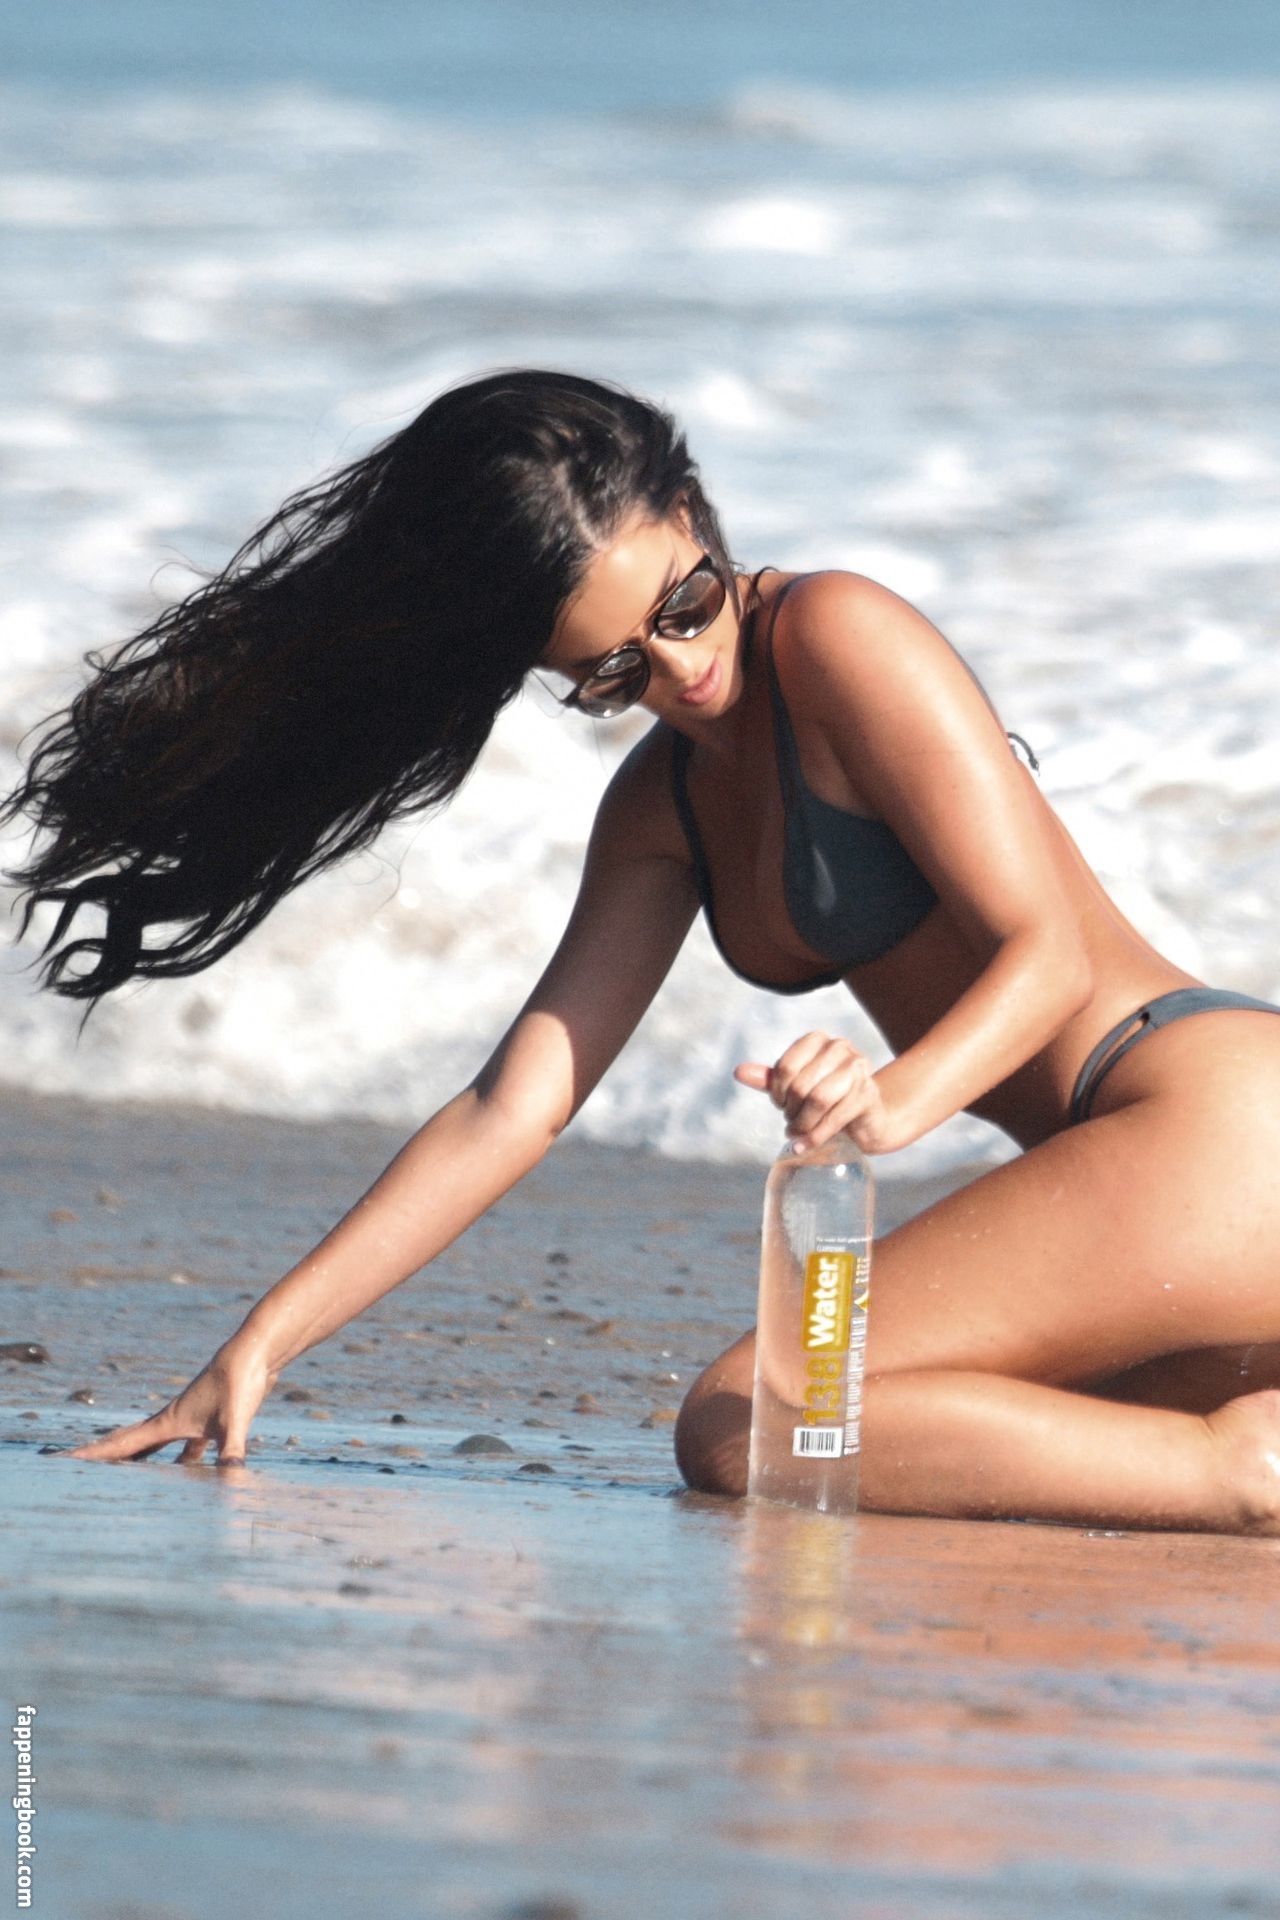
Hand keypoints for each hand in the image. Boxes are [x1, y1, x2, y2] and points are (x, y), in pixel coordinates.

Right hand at [62, 1337, 277, 1467]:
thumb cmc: (239, 1381)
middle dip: (105, 1459)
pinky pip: (190, 1449)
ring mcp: (192, 1420)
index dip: (92, 1454)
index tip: (62, 1459)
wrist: (256, 1352)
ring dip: (142, 1463)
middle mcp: (173, 1420)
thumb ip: (230, 1454)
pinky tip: (193, 1478)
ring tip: (124, 1480)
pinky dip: (186, 1464)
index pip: (121, 1444)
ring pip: (159, 1448)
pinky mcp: (213, 1421)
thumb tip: (230, 1481)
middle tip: (76, 1468)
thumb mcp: (234, 1422)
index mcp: (167, 1422)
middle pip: (130, 1445)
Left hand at [735, 1030, 901, 1153]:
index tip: (780, 1105)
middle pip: (800, 1084)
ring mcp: (857, 1069)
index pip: (785, 1067)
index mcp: (818, 1040)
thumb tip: (738, 1072)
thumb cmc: (828, 1097)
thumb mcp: (796, 1085)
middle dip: (790, 1111)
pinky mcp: (867, 1094)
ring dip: (802, 1124)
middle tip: (790, 1123)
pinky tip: (804, 1144)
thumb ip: (769, 1079)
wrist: (867, 1117)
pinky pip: (834, 1118)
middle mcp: (840, 1048)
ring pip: (818, 1099)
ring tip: (796, 1134)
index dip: (777, 1092)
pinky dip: (815, 1136)